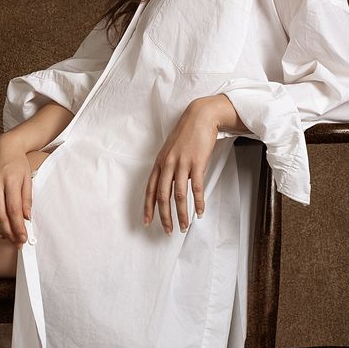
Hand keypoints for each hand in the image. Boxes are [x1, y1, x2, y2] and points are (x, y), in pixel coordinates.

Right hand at [0, 137, 33, 248]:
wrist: (2, 147)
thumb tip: (26, 218)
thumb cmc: (17, 163)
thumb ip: (26, 199)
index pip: (14, 210)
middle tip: (16, 242)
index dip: (18, 227)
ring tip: (8, 237)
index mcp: (9, 180)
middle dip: (9, 232)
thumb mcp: (28, 178)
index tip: (23, 238)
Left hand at [143, 98, 221, 234]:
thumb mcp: (172, 151)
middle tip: (168, 230)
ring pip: (178, 195)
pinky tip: (200, 212)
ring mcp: (181, 163)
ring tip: (184, 226)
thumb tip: (173, 185)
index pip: (150, 190)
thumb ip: (170, 168)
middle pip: (162, 196)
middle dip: (164, 216)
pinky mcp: (196, 163)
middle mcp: (167, 164)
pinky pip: (196, 187)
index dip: (148, 207)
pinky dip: (198, 202)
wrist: (200, 116)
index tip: (147, 222)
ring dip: (181, 214)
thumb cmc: (187, 134)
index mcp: (159, 163)